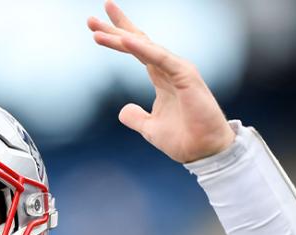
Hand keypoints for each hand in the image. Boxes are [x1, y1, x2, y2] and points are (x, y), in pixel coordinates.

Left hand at [87, 0, 234, 163]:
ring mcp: (178, 70)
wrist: (204, 152)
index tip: (95, 29)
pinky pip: (160, 59)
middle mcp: (169, 68)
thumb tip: (123, 111)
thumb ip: (136, 117)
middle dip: (115, 30)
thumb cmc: (184, 139)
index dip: (118, 38)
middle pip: (138, 43)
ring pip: (145, 48)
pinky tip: (125, 40)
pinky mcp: (186, 76)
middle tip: (90, 20)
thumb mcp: (150, 129)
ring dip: (122, 38)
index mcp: (162, 78)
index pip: (136, 51)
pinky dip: (142, 49)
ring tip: (98, 31)